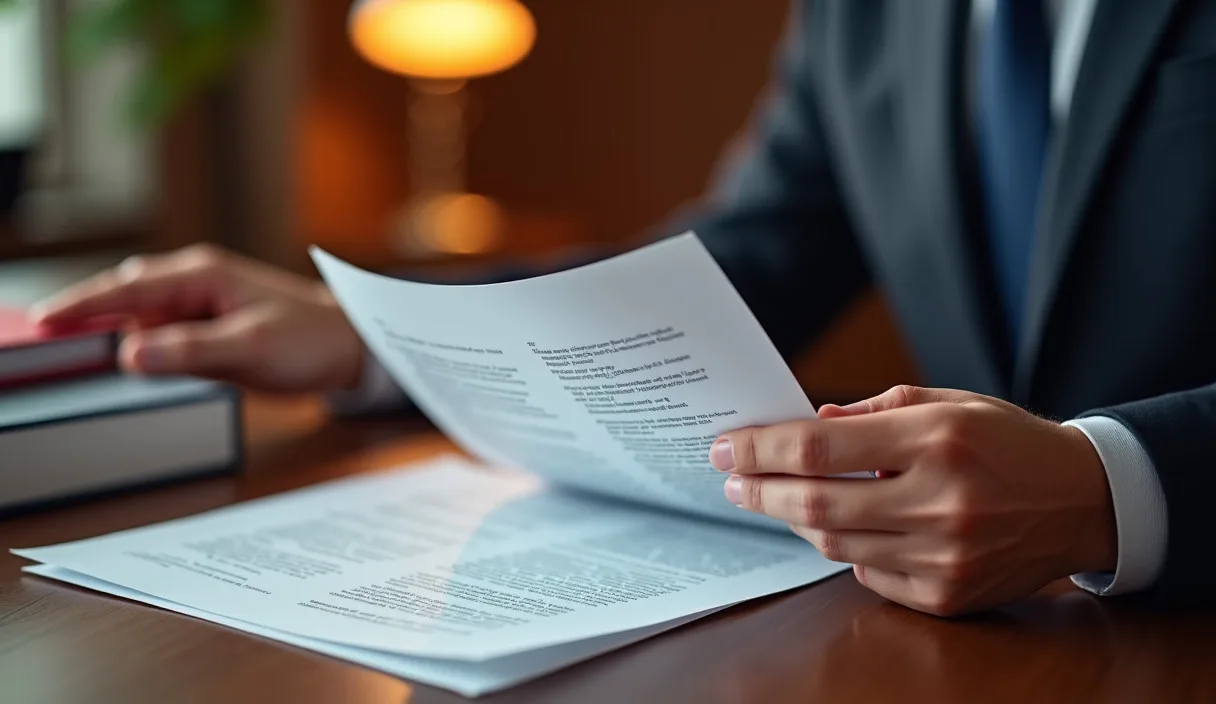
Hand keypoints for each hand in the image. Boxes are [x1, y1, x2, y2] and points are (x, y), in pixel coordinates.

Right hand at [31, 244, 363, 392]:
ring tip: (75, 353)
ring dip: (112, 332)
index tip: (45, 321)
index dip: (82, 305)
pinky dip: (142, 348)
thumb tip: (130, 353)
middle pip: (126, 297)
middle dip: (86, 314)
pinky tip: (127, 365)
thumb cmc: (310, 338)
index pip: (127, 288)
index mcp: (202, 275)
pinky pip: (164, 337)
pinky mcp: (211, 331)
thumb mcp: (250, 346)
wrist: (351, 347)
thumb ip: (190, 350)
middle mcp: (196, 285)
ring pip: (142, 319)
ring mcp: (202, 308)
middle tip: (45, 339)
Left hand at [708, 385, 1117, 615]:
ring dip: (795, 522)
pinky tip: (841, 529)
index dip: (760, 449)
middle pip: (815, 504)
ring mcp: (945, 555)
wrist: (1085, 501)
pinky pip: (869, 574)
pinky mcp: (949, 595)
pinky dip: (846, 550)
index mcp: (936, 439)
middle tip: (732, 481)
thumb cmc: (1008, 443)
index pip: (818, 448)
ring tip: (776, 501)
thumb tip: (808, 425)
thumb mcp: (948, 402)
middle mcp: (939, 501)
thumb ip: (874, 410)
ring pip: (835, 543)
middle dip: (759, 491)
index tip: (725, 447)